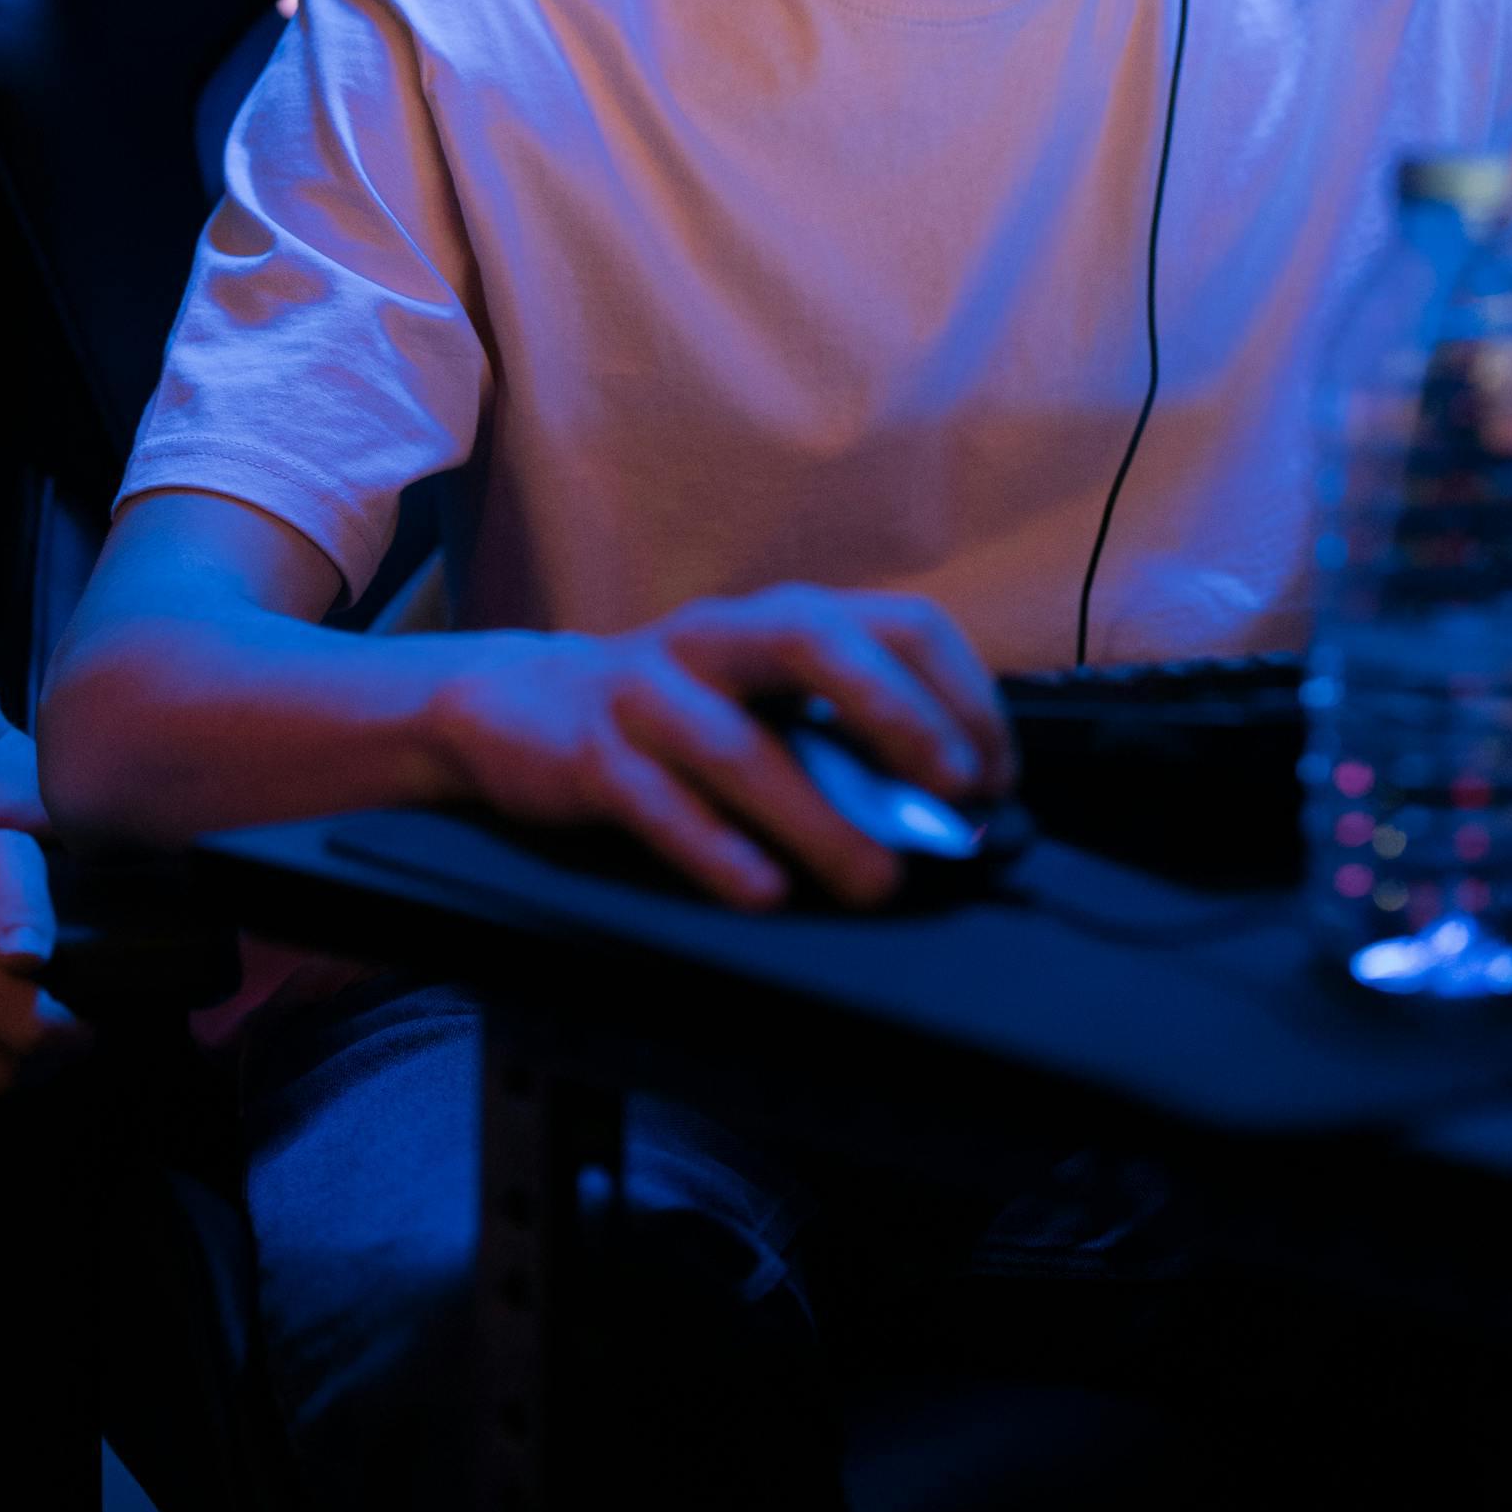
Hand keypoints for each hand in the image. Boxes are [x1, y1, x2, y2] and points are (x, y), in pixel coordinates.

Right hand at [426, 584, 1011, 909]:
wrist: (515, 707)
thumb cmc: (673, 715)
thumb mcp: (763, 707)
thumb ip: (845, 746)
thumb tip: (954, 815)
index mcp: (777, 620)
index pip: (894, 623)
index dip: (960, 693)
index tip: (996, 776)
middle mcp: (716, 639)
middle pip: (812, 641)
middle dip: (896, 712)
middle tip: (954, 789)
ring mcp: (647, 693)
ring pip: (738, 746)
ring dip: (818, 818)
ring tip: (874, 881)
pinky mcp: (589, 753)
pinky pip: (657, 802)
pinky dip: (716, 849)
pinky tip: (762, 892)